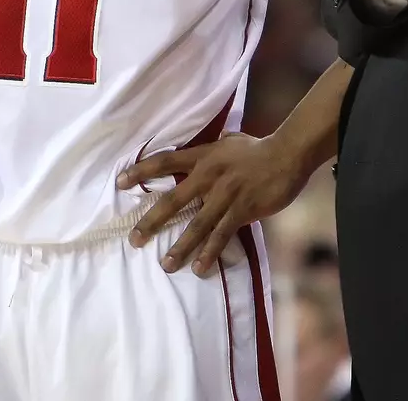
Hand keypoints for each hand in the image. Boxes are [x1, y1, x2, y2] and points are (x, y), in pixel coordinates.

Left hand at [116, 133, 306, 274]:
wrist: (288, 154)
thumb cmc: (260, 148)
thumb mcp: (233, 141)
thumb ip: (218, 146)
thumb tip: (216, 141)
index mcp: (204, 157)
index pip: (165, 161)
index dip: (142, 171)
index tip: (120, 183)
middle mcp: (209, 176)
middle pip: (173, 200)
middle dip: (152, 221)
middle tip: (134, 239)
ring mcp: (225, 194)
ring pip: (197, 225)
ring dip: (180, 247)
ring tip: (166, 265)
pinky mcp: (242, 209)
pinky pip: (222, 235)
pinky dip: (210, 252)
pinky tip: (199, 267)